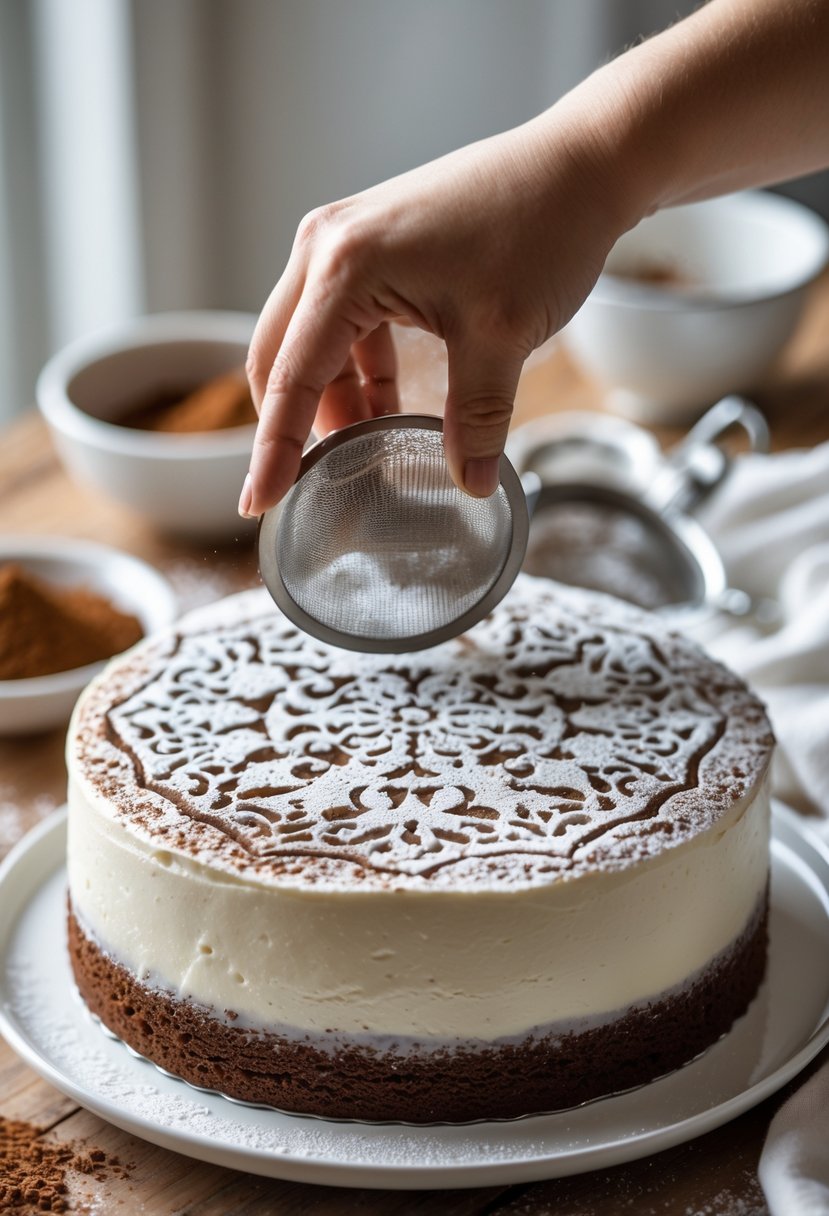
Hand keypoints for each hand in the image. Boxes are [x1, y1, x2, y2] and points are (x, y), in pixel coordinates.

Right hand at [240, 113, 630, 516]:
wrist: (578, 165)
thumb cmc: (539, 229)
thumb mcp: (503, 336)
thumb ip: (478, 419)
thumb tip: (471, 484)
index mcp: (344, 265)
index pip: (291, 376)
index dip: (275, 449)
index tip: (259, 504)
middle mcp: (326, 246)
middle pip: (280, 357)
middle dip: (292, 425)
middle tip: (307, 487)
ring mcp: (345, 241)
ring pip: (311, 343)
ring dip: (333, 400)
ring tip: (367, 450)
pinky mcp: (371, 247)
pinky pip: (343, 323)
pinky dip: (359, 372)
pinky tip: (389, 409)